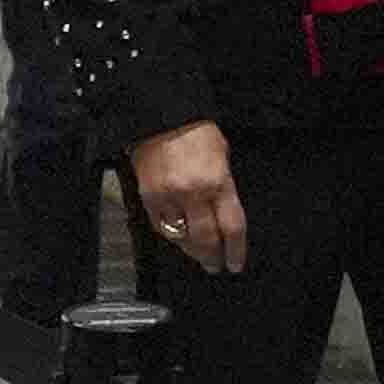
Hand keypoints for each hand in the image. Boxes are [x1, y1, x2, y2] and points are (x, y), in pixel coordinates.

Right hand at [130, 120, 246, 273]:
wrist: (161, 117)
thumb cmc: (195, 132)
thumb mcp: (223, 156)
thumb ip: (224, 187)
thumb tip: (223, 213)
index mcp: (218, 182)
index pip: (231, 227)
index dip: (235, 251)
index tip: (235, 264)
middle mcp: (193, 194)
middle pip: (206, 239)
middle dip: (213, 257)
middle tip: (216, 266)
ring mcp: (168, 197)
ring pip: (181, 238)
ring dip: (191, 251)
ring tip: (199, 256)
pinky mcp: (148, 198)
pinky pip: (161, 227)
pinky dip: (171, 235)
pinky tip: (178, 238)